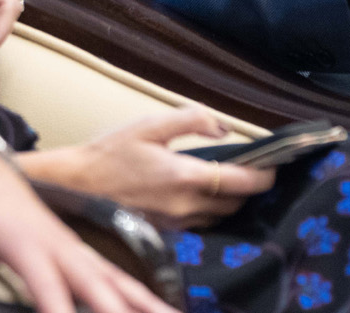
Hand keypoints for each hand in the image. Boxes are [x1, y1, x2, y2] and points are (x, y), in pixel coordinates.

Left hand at [0, 147, 177, 312]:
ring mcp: (69, 244)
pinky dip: (137, 290)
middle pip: (99, 281)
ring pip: (115, 276)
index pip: (48, 287)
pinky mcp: (72, 247)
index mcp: (25, 242)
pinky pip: (111, 271)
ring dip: (145, 298)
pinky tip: (156, 304)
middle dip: (125, 309)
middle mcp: (57, 243)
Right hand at [15, 106, 274, 228]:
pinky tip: (207, 195)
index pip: (240, 183)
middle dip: (249, 188)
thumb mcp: (150, 124)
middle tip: (256, 169)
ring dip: (230, 201)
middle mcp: (184, 207)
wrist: (74, 186)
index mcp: (185, 178)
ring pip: (217, 216)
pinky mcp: (163, 230)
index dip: (264, 176)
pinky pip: (198, 224)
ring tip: (235, 180)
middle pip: (234, 203)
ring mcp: (174, 223)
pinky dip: (211, 210)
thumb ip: (191, 120)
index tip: (275, 166)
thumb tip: (223, 126)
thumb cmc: (110, 153)